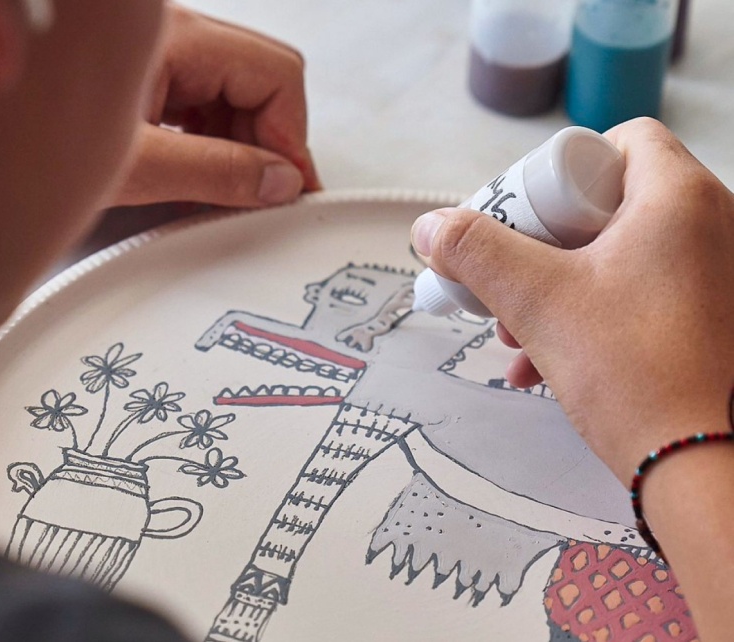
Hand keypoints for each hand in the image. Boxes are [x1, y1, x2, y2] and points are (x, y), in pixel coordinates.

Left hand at [115, 5, 320, 207]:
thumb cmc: (31, 143)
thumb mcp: (136, 166)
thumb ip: (216, 172)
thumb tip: (278, 180)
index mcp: (175, 38)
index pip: (275, 73)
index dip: (291, 136)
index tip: (289, 187)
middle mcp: (170, 37)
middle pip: (258, 83)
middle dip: (267, 144)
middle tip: (261, 197)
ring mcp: (156, 57)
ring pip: (231, 98)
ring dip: (238, 151)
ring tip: (224, 198)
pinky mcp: (141, 83)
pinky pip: (198, 108)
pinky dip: (209, 148)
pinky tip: (197, 183)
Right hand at [410, 118, 733, 482]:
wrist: (698, 466)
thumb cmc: (631, 371)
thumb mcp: (535, 300)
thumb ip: (475, 251)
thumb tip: (430, 227)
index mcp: (680, 199)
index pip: (618, 141)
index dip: (559, 172)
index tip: (523, 217)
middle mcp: (713, 226)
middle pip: (608, 205)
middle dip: (542, 248)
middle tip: (508, 284)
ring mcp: (717, 275)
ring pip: (617, 257)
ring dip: (555, 289)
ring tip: (515, 336)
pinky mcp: (711, 318)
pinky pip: (638, 294)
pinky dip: (588, 317)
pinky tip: (542, 364)